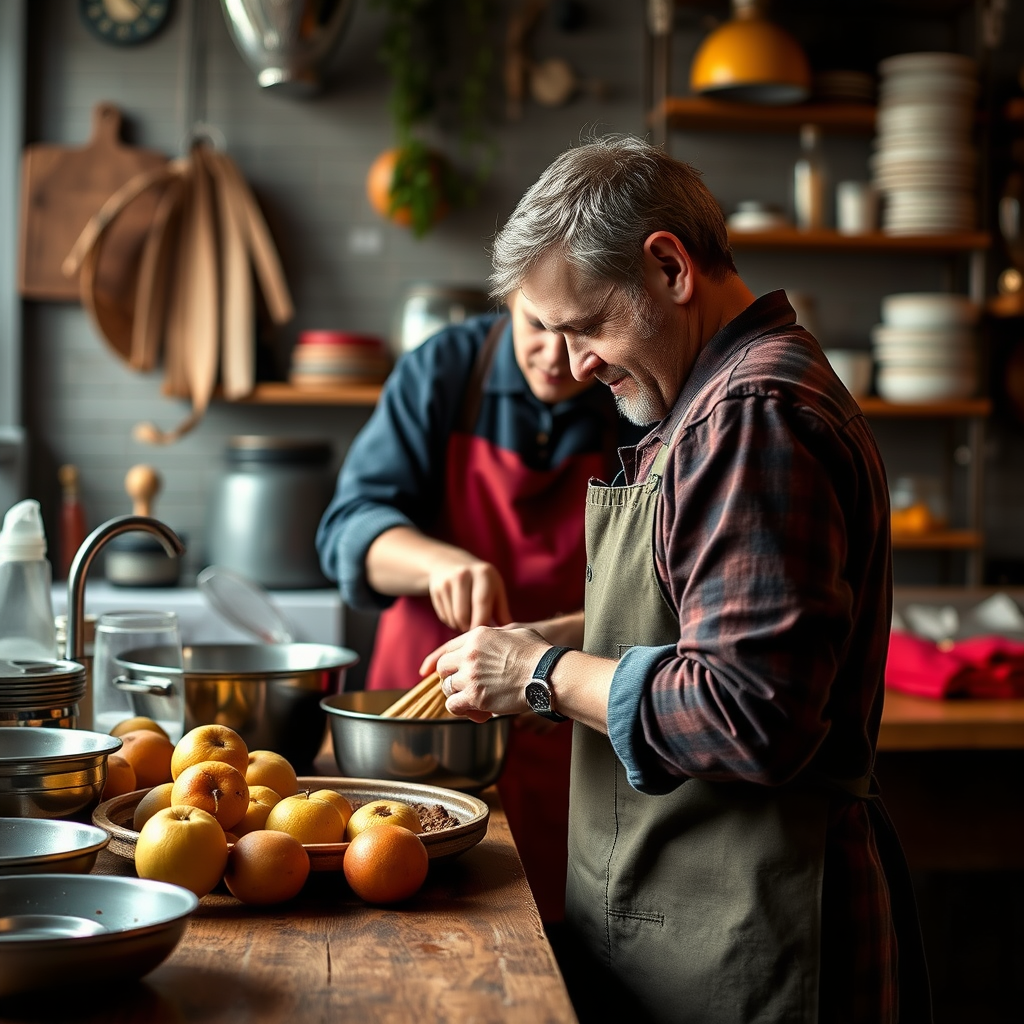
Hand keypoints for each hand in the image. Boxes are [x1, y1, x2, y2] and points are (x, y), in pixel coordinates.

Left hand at [421, 625, 549, 723]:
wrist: (547, 674)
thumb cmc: (539, 654)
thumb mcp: (515, 632)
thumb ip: (496, 636)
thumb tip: (494, 641)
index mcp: (477, 636)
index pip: (447, 648)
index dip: (436, 660)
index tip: (426, 670)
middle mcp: (469, 654)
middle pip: (442, 668)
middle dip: (450, 678)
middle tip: (463, 686)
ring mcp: (470, 676)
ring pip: (447, 688)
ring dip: (457, 695)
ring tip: (473, 700)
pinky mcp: (475, 697)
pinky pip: (454, 706)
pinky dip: (462, 710)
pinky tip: (476, 711)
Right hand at [428, 559, 511, 631]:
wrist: (450, 562)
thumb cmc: (481, 582)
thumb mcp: (495, 590)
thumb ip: (502, 612)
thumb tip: (509, 635)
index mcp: (483, 573)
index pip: (482, 603)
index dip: (482, 623)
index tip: (485, 636)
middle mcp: (463, 574)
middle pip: (463, 615)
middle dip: (469, 628)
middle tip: (476, 629)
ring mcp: (447, 581)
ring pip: (453, 618)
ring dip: (461, 627)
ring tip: (468, 621)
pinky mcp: (436, 589)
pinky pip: (444, 617)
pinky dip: (452, 622)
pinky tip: (457, 614)